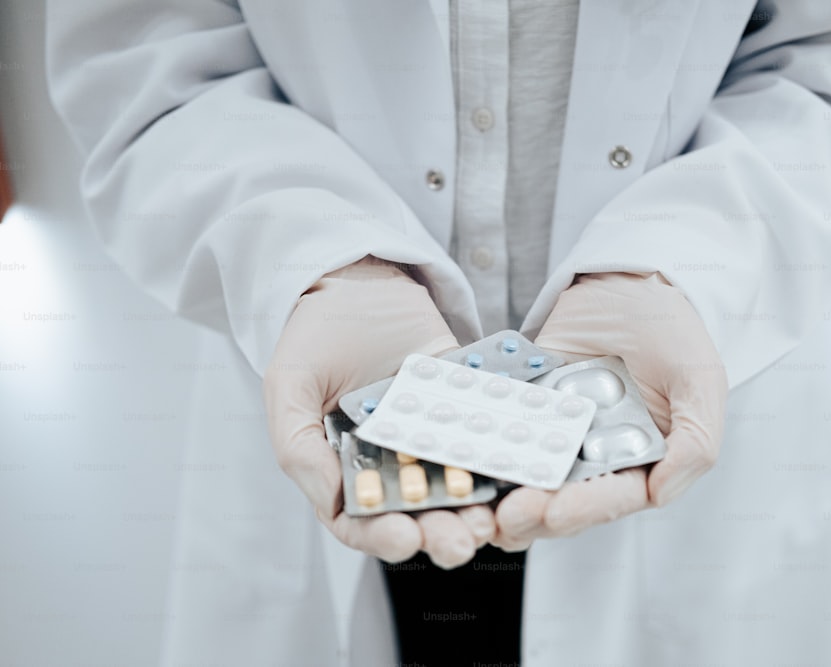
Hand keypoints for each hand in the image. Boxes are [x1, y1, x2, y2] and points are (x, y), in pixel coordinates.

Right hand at [263, 256, 494, 567]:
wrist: (360, 279)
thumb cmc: (315, 335)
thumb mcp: (290, 385)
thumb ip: (298, 444)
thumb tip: (332, 501)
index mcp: (345, 468)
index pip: (362, 521)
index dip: (381, 536)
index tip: (402, 537)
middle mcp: (393, 463)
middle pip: (418, 514)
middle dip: (440, 533)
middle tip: (462, 541)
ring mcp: (433, 439)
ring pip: (458, 487)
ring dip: (477, 509)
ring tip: (491, 517)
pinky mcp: (465, 410)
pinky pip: (485, 439)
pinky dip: (501, 458)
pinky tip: (515, 470)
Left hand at [492, 272, 727, 550]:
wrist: (632, 284)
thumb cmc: (675, 333)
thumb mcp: (699, 380)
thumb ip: (694, 442)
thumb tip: (660, 496)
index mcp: (641, 462)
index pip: (613, 498)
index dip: (585, 509)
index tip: (555, 513)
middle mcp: (596, 456)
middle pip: (563, 498)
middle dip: (534, 511)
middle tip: (507, 515)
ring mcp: (557, 433)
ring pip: (529, 476)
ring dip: (505, 493)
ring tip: (484, 501)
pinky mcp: (527, 407)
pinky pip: (504, 430)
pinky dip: (485, 446)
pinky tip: (468, 457)